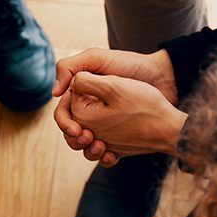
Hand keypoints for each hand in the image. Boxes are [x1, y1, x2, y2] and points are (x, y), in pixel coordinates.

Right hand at [52, 49, 183, 165]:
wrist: (162, 78)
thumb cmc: (130, 65)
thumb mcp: (96, 58)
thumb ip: (70, 68)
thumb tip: (54, 93)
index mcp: (80, 94)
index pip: (63, 113)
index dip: (64, 123)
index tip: (76, 129)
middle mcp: (90, 111)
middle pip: (71, 133)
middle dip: (75, 140)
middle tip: (88, 139)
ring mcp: (104, 126)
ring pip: (86, 146)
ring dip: (89, 152)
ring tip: (101, 148)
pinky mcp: (119, 137)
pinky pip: (106, 154)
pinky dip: (106, 158)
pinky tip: (112, 156)